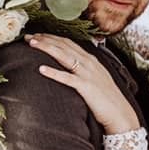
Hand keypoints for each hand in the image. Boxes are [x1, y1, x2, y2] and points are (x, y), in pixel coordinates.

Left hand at [25, 34, 140, 134]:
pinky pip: (67, 78)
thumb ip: (85, 70)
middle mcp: (89, 63)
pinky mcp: (85, 87)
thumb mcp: (97, 78)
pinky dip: (54, 72)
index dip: (51, 37)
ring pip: (63, 56)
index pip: (68, 43)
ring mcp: (87, 74)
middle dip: (45, 39)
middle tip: (28, 36)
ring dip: (47, 48)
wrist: (120, 113)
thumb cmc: (107, 99)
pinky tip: (41, 69)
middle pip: (63, 46)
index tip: (37, 35)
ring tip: (32, 44)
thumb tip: (72, 67)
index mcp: (91, 59)